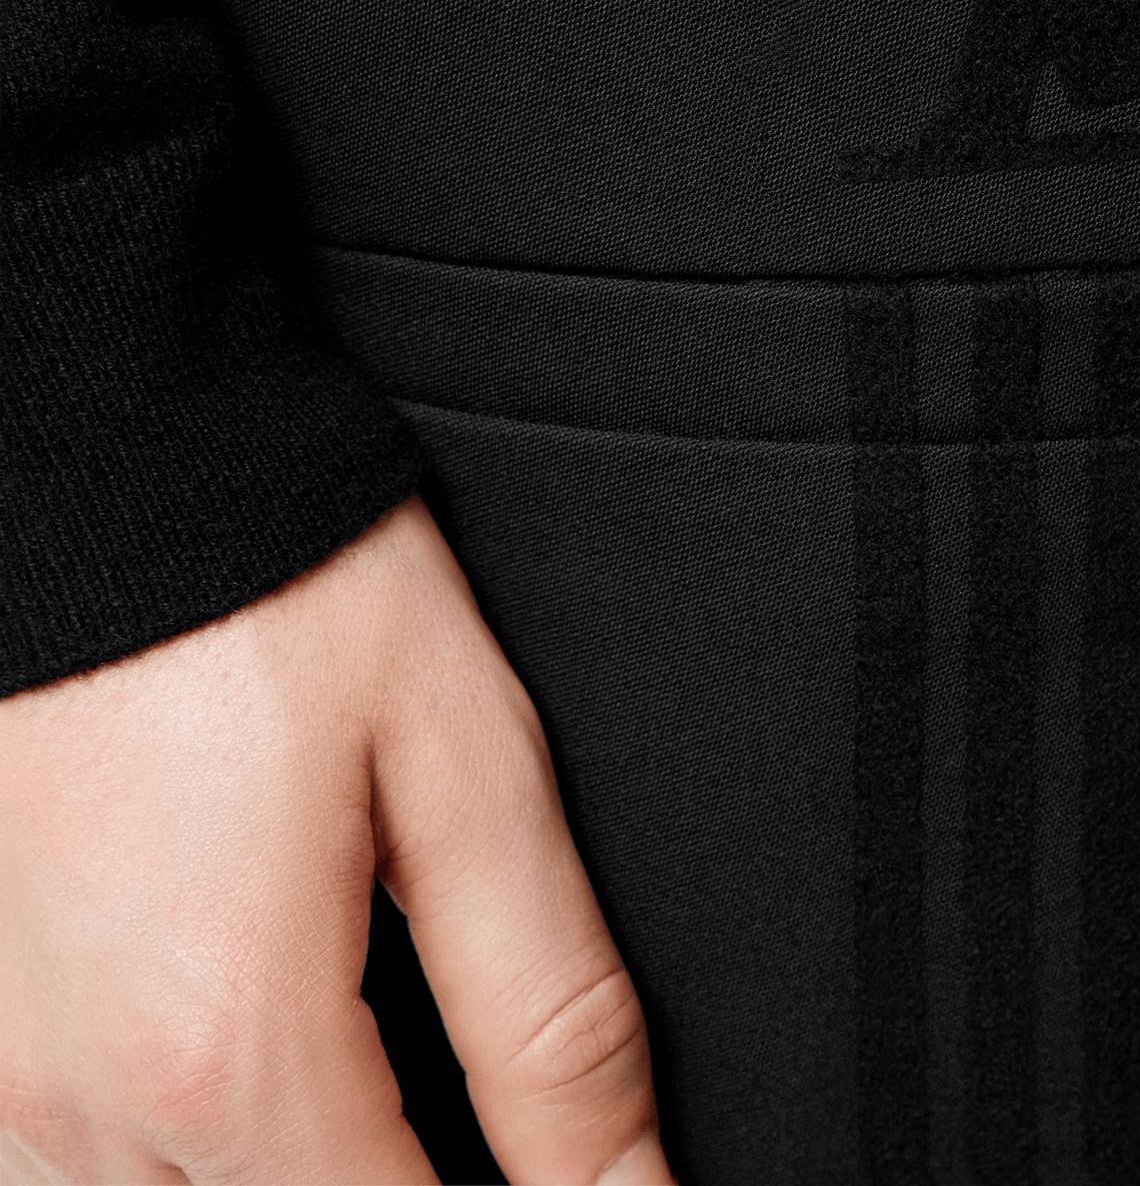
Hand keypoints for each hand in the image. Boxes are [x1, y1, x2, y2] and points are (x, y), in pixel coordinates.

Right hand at [0, 496, 673, 1184]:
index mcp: (232, 1049)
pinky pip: (63, 1166)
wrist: (109, 473)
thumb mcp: (466, 772)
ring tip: (375, 1076)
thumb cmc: (281, 593)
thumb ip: (550, 1012)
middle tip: (478, 1112)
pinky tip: (260, 1057)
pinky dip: (178, 1149)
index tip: (579, 1182)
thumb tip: (629, 1184)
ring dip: (291, 1172)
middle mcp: (76, 1104)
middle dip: (394, 1185)